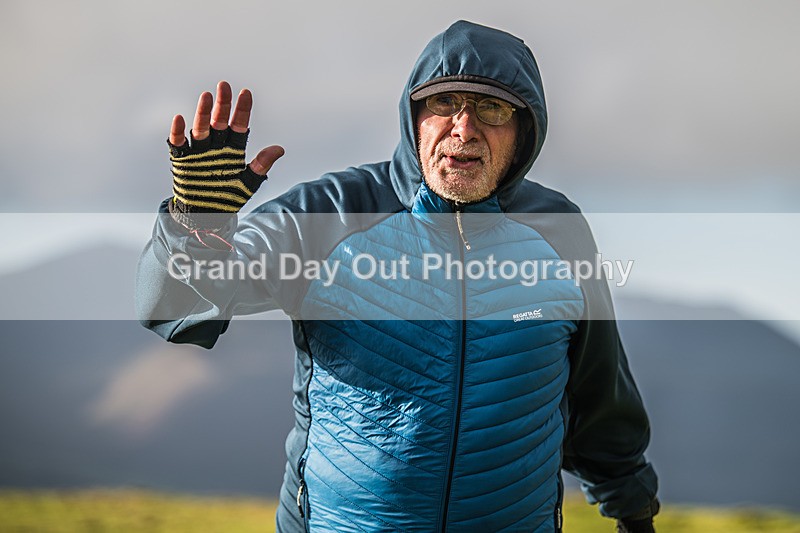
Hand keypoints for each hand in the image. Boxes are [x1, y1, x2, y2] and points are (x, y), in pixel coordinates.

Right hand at [167, 81, 284, 228]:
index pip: (239, 126)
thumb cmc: (228, 199)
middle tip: (224, 86)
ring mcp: (199, 153)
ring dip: (202, 113)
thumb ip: (261, 166)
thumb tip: (279, 149)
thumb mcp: (247, 183)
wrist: (205, 216)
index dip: (242, 110)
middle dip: (222, 104)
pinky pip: (178, 144)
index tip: (246, 93)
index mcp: (233, 150)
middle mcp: (216, 147)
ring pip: (201, 128)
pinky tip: (180, 118)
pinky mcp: (183, 161)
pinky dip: (178, 132)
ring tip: (207, 96)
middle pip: (219, 122)